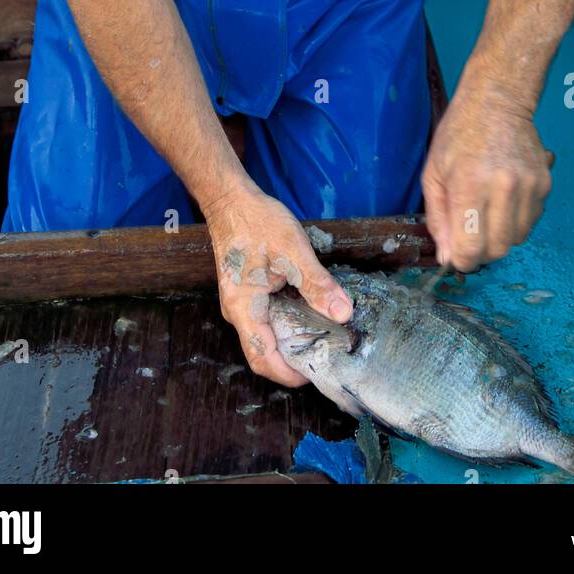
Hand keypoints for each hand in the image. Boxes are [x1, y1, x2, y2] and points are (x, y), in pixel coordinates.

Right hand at [203, 182, 352, 385]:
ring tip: (319, 340)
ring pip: (263, 337)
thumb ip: (317, 284)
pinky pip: (263, 321)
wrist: (230, 199)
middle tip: (323, 358)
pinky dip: (283, 327)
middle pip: (261, 352)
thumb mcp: (293, 251)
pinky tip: (305, 316)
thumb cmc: (257, 222)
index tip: (316, 373)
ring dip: (287, 344)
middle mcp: (237, 312)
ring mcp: (239, 303)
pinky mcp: (245, 293)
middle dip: (290, 363)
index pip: (263, 357)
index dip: (288, 374)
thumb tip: (343, 313)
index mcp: (244, 308)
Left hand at [422, 85, 552, 272]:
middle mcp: (503, 189)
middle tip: (470, 234)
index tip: (456, 254)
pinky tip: (504, 200)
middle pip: (497, 250)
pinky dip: (516, 221)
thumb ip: (438, 218)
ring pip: (516, 239)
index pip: (471, 248)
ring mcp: (529, 187)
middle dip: (480, 251)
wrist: (497, 102)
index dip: (461, 260)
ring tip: (487, 211)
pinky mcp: (545, 185)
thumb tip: (447, 257)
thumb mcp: (434, 174)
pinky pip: (531, 222)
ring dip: (500, 236)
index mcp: (470, 186)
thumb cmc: (458, 135)